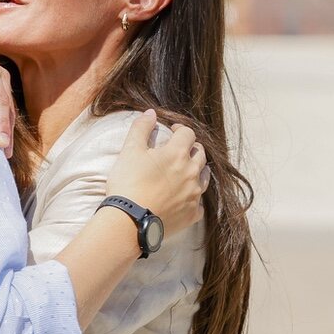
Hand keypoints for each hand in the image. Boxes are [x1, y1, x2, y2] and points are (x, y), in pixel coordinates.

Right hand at [105, 110, 209, 236]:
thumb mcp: (129, 150)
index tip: (172, 130)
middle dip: (191, 147)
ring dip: (197, 169)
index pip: (188, 133)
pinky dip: (193, 197)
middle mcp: (191, 172)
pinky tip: (184, 197)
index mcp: (177, 153)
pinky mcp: (192, 214)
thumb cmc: (128, 183)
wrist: (129, 220)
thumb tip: (150, 113)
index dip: (180, 128)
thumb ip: (141, 128)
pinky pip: (199, 203)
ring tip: (185, 170)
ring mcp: (194, 194)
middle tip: (179, 148)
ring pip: (204, 176)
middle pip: (200, 153)